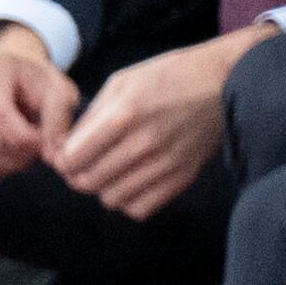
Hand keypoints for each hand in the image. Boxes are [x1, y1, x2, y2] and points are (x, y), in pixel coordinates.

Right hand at [0, 29, 79, 187]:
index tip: (43, 140)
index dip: (24, 137)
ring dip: (9, 166)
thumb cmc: (40, 86)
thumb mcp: (61, 92)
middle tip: (37, 146)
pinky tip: (3, 163)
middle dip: (23, 155)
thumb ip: (59, 121)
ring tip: (22, 150)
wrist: (17, 78)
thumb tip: (52, 157)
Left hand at [55, 30, 256, 218]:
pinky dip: (128, 200)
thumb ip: (92, 116)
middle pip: (88, 182)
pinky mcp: (182, 178)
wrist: (223, 81)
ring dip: (103, 188)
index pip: (73, 158)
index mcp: (125, 113)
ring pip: (111, 199)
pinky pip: (140, 209)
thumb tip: (66, 148)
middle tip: (82, 165)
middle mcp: (144, 143)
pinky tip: (131, 181)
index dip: (61, 160)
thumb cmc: (169, 75)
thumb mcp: (123, 81)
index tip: (65, 155)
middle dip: (77, 176)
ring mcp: (166, 164)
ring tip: (109, 171)